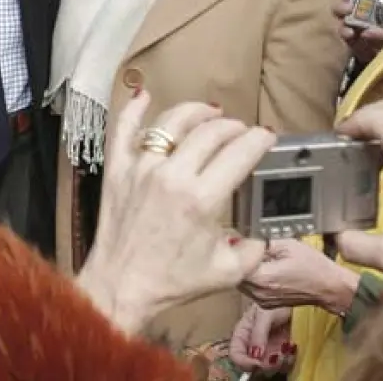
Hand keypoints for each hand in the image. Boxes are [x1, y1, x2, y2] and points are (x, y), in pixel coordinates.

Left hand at [77, 92, 276, 334]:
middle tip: (241, 131)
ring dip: (195, 112)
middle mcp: (171, 176)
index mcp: (202, 199)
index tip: (265, 138)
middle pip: (210, 132)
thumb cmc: (172, 281)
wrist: (121, 287)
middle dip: (233, 126)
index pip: (240, 152)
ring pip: (171, 122)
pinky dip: (133, 110)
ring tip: (210, 112)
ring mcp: (140, 169)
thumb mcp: (227, 272)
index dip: (258, 140)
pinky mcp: (117, 170)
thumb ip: (255, 250)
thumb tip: (265, 234)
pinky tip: (143, 96)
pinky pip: (122, 130)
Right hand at [229, 305, 293, 373]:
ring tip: (287, 349)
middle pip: (252, 365)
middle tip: (277, 357)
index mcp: (243, 334)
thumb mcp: (264, 313)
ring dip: (279, 364)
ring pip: (269, 368)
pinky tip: (293, 349)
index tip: (257, 364)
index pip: (235, 354)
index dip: (243, 362)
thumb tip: (255, 355)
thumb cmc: (275, 302)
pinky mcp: (282, 353)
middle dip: (265, 365)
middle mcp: (253, 345)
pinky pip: (283, 365)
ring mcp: (268, 350)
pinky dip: (289, 361)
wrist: (296, 300)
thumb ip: (258, 333)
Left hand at [239, 238, 360, 314]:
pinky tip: (266, 271)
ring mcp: (262, 301)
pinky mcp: (266, 304)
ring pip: (241, 282)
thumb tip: (245, 239)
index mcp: (263, 278)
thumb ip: (262, 242)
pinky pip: (250, 289)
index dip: (236, 250)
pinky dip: (253, 279)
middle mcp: (259, 293)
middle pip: (235, 274)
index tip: (239, 242)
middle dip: (240, 260)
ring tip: (260, 260)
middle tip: (250, 248)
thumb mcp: (288, 244)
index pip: (235, 263)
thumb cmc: (314, 267)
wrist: (329, 287)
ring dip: (246, 270)